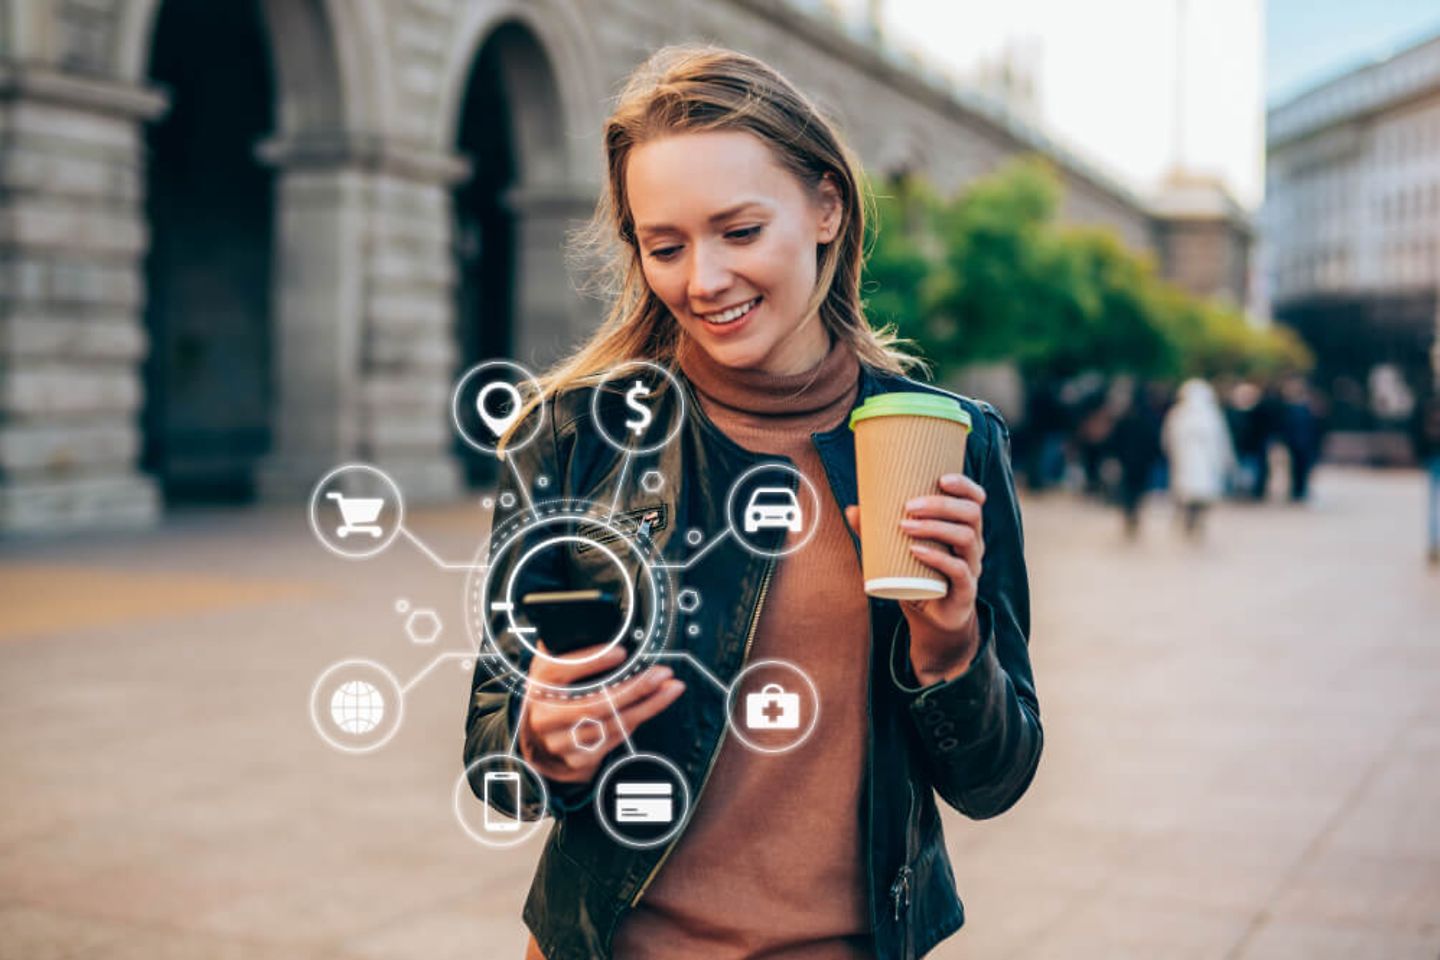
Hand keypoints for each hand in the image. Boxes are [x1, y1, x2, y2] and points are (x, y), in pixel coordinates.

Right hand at [519, 643, 684, 783]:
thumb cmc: (553, 694)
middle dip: (635, 688)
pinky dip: (639, 719)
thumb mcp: (551, 667)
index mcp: (539, 684)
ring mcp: (561, 741)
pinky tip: (655, 704)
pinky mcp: (579, 759)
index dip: (591, 661)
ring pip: (612, 723)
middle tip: (662, 673)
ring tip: (670, 687)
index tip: (621, 653)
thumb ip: (564, 646)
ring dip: (648, 705)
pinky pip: (616, 738)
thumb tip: (587, 619)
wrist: (539, 741)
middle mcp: (546, 715)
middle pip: (595, 703)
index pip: (561, 670)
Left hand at [845, 473, 984, 685]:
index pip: (976, 499)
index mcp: (963, 527)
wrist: (932, 617)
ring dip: (935, 527)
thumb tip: (853, 509)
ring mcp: (972, 566)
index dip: (964, 485)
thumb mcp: (899, 550)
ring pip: (965, 538)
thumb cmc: (918, 574)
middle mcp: (973, 543)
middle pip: (971, 514)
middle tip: (908, 506)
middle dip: (940, 505)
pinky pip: (958, 570)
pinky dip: (937, 558)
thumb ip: (878, 530)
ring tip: (905, 526)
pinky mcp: (965, 589)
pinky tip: (916, 551)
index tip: (940, 478)